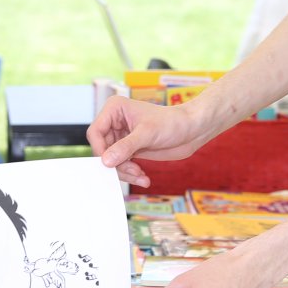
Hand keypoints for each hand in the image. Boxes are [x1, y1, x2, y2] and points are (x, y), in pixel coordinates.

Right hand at [87, 95, 208, 187]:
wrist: (192, 130)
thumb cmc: (173, 122)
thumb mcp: (147, 134)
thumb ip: (125, 147)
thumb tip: (105, 161)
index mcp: (115, 109)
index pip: (95, 132)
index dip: (100, 150)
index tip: (110, 164)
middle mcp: (115, 121)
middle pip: (102, 149)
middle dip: (116, 164)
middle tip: (133, 172)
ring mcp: (122, 136)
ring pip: (111, 160)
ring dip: (124, 172)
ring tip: (140, 176)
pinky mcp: (130, 149)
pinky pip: (121, 165)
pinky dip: (130, 174)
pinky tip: (143, 178)